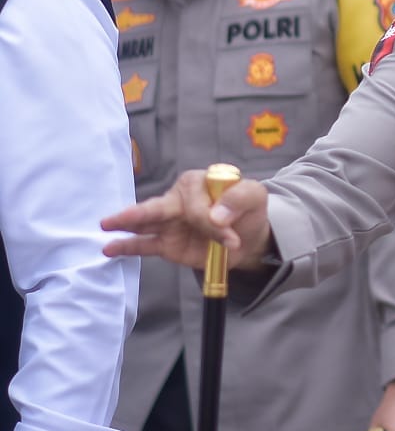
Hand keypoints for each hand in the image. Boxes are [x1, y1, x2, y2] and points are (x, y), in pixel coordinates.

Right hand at [100, 169, 272, 269]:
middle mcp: (178, 200)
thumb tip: (218, 217)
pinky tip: (110, 248)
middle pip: (159, 206)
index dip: (210, 221)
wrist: (248, 238)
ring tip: (105, 225)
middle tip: (121, 218)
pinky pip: (144, 244)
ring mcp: (169, 223)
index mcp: (197, 182)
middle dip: (140, 212)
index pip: (193, 202)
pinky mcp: (167, 244)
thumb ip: (239, 198)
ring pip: (144, 222)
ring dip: (126, 224)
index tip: (230, 236)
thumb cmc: (247, 210)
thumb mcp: (254, 196)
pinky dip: (127, 246)